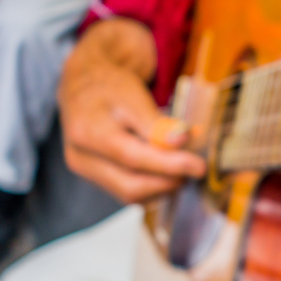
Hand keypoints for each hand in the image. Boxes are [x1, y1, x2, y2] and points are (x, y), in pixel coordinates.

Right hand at [58, 18, 205, 202]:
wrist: (85, 86)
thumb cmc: (110, 86)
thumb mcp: (134, 95)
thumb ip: (155, 121)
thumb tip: (181, 140)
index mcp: (88, 132)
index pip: (132, 158)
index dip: (169, 165)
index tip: (198, 166)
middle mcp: (81, 157)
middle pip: (130, 186)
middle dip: (168, 182)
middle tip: (194, 168)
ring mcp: (86, 170)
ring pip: (130, 195)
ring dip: (163, 187)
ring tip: (182, 166)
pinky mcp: (96, 177)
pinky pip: (127, 192)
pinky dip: (152, 187)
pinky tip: (167, 171)